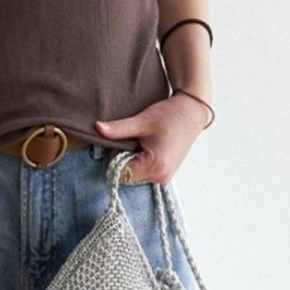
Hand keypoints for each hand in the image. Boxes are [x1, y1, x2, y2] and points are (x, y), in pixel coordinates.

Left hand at [93, 92, 208, 183]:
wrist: (192, 112)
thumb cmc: (169, 115)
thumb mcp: (142, 121)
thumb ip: (118, 129)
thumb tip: (96, 128)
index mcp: (155, 166)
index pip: (120, 174)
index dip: (115, 159)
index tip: (122, 143)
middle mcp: (161, 177)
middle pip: (127, 176)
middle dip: (123, 159)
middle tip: (133, 140)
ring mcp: (164, 177)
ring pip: (134, 175)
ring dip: (132, 161)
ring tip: (143, 142)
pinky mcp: (166, 174)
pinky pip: (144, 173)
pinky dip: (140, 162)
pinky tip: (148, 147)